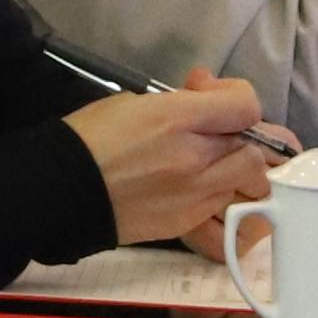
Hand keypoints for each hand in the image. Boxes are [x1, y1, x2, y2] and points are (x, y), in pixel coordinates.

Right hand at [64, 77, 268, 248]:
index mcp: (177, 119)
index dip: (240, 99)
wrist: (62, 190)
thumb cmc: (93, 137)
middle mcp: (194, 159)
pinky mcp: (187, 224)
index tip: (219, 99)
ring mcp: (194, 197)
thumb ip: (182, 100)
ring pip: (250, 186)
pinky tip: (211, 192)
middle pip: (255, 151)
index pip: (246, 106)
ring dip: (242, 173)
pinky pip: (228, 213)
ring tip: (222, 166)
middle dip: (249, 140)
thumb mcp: (137, 102)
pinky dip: (227, 200)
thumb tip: (207, 93)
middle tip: (228, 136)